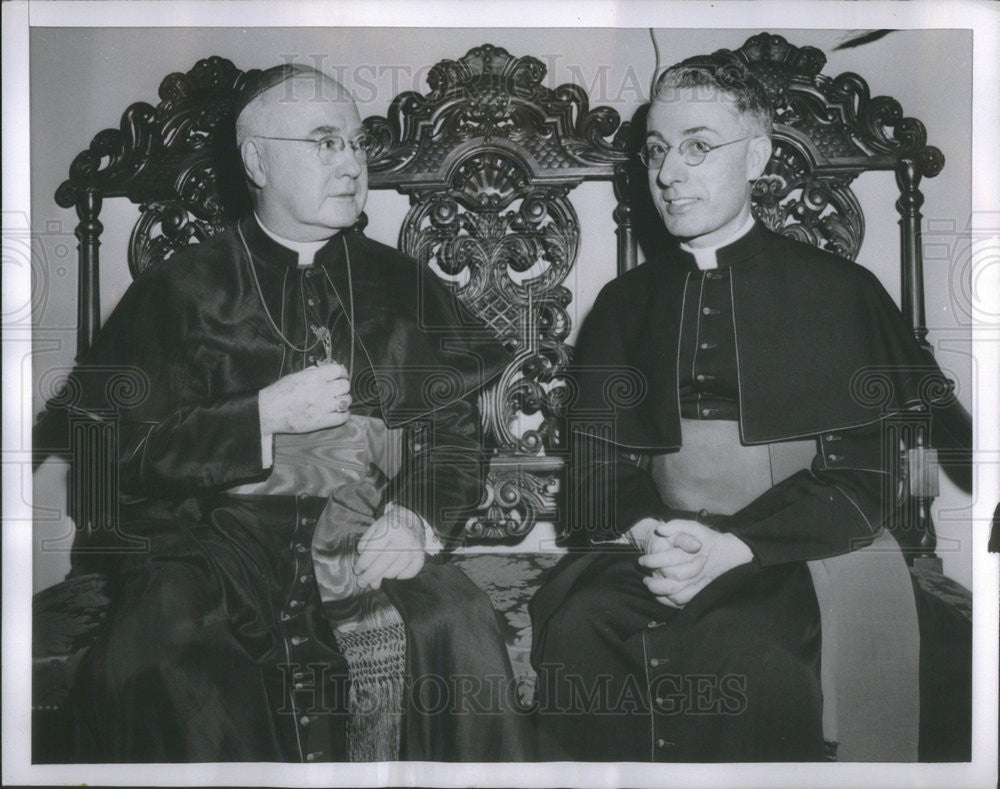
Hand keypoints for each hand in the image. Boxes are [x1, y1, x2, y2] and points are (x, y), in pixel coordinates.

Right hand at [258, 363, 350, 434]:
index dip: (342, 372)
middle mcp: (321, 390)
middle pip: (345, 385)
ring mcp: (323, 406)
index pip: (338, 370)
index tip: (341, 375)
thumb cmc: (279, 393)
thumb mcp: (294, 376)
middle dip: (343, 386)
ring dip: (344, 400)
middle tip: (338, 389)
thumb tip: (323, 369)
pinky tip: (339, 413)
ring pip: (346, 400)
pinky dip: (344, 415)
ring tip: (338, 401)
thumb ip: (311, 372)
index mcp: (314, 377)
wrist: (268, 411)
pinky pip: (343, 417)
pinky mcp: (322, 421)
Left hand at [353, 506, 426, 590]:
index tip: (356, 570)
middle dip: (370, 576)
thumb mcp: (374, 527)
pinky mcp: (421, 553)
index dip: (363, 564)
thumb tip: (363, 564)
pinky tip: (395, 576)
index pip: (373, 551)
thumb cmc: (389, 524)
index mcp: (389, 529)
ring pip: (396, 569)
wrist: (411, 516)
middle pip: (384, 563)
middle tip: (362, 583)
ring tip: (377, 578)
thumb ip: (366, 543)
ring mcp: (414, 547)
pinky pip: (412, 571)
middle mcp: (403, 538)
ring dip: (384, 576)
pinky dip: (403, 575)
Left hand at [637, 520, 752, 608]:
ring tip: (650, 586)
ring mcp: (700, 585)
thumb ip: (676, 525)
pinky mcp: (701, 593)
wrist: (728, 552)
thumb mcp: (692, 526)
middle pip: (671, 584)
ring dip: (660, 594)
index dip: (651, 562)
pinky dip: (670, 602)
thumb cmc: (707, 538)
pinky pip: (684, 602)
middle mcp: (697, 573)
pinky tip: (661, 596)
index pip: (668, 562)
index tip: (641, 561)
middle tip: (644, 578)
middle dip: (653, 582)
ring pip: (677, 597)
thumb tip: (660, 529)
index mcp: (693, 556)